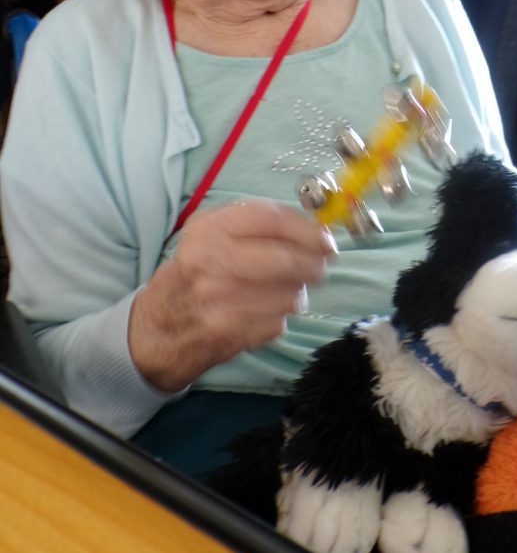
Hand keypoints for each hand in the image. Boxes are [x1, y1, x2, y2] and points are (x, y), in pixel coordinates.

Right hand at [128, 199, 335, 390]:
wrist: (154, 330)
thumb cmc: (191, 276)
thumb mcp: (208, 236)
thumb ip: (255, 225)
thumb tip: (313, 228)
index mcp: (208, 230)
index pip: (272, 220)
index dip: (307, 229)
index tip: (326, 238)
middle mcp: (211, 261)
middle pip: (286, 259)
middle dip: (314, 264)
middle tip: (321, 266)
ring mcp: (219, 300)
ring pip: (288, 294)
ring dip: (298, 293)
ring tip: (286, 291)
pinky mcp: (229, 333)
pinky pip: (278, 322)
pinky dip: (280, 318)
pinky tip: (264, 313)